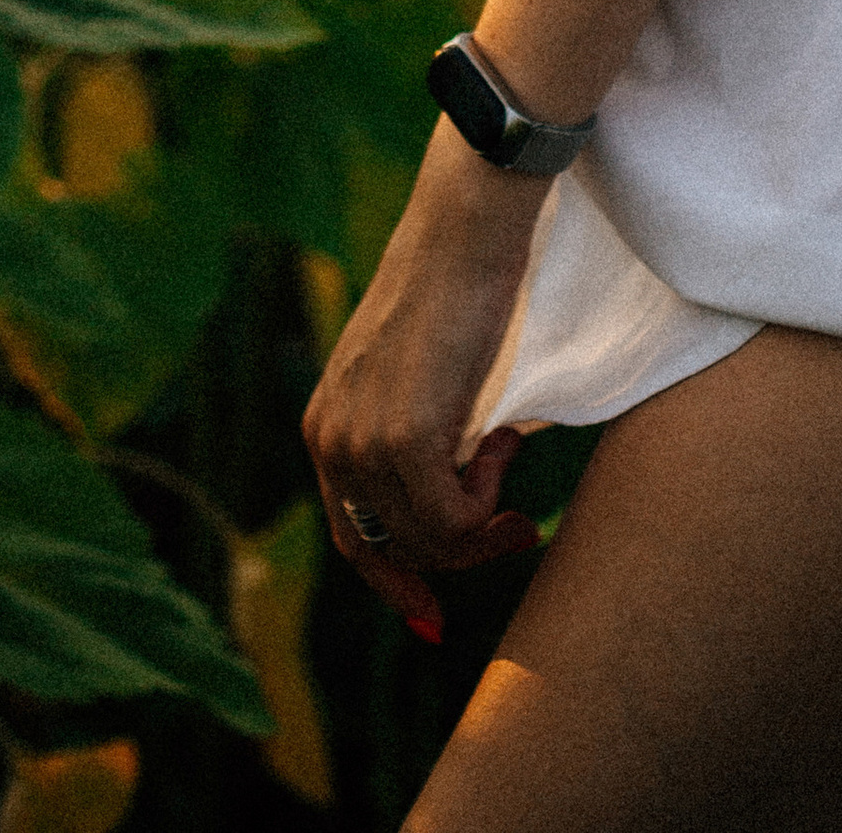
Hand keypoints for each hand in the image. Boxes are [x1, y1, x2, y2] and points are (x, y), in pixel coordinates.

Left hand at [304, 119, 548, 639]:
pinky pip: (454, 521)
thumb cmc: (457, 287)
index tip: (434, 613)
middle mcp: (331, 440)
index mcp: (324, 424)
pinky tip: (506, 439)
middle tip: (518, 528)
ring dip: (484, 517)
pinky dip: (491, 500)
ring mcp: (363, 443)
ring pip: (430, 542)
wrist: (466, 229)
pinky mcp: (404, 439)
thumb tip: (444, 508)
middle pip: (391, 550)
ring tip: (510, 450)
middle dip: (456, 558)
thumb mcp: (414, 372)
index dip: (394, 580)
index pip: (350, 537)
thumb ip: (410, 434)